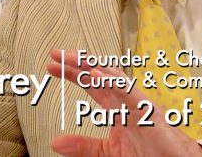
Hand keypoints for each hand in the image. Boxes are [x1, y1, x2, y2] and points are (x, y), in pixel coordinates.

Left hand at [46, 50, 201, 156]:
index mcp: (117, 108)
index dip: (72, 73)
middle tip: (55, 54)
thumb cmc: (149, 155)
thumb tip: (56, 142)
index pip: (91, 84)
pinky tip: (94, 75)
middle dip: (77, 63)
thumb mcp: (107, 152)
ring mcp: (138, 104)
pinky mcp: (149, 112)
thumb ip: (82, 145)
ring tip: (71, 58)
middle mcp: (126, 101)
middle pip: (99, 74)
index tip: (52, 66)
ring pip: (113, 77)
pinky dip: (112, 82)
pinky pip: (129, 93)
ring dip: (90, 66)